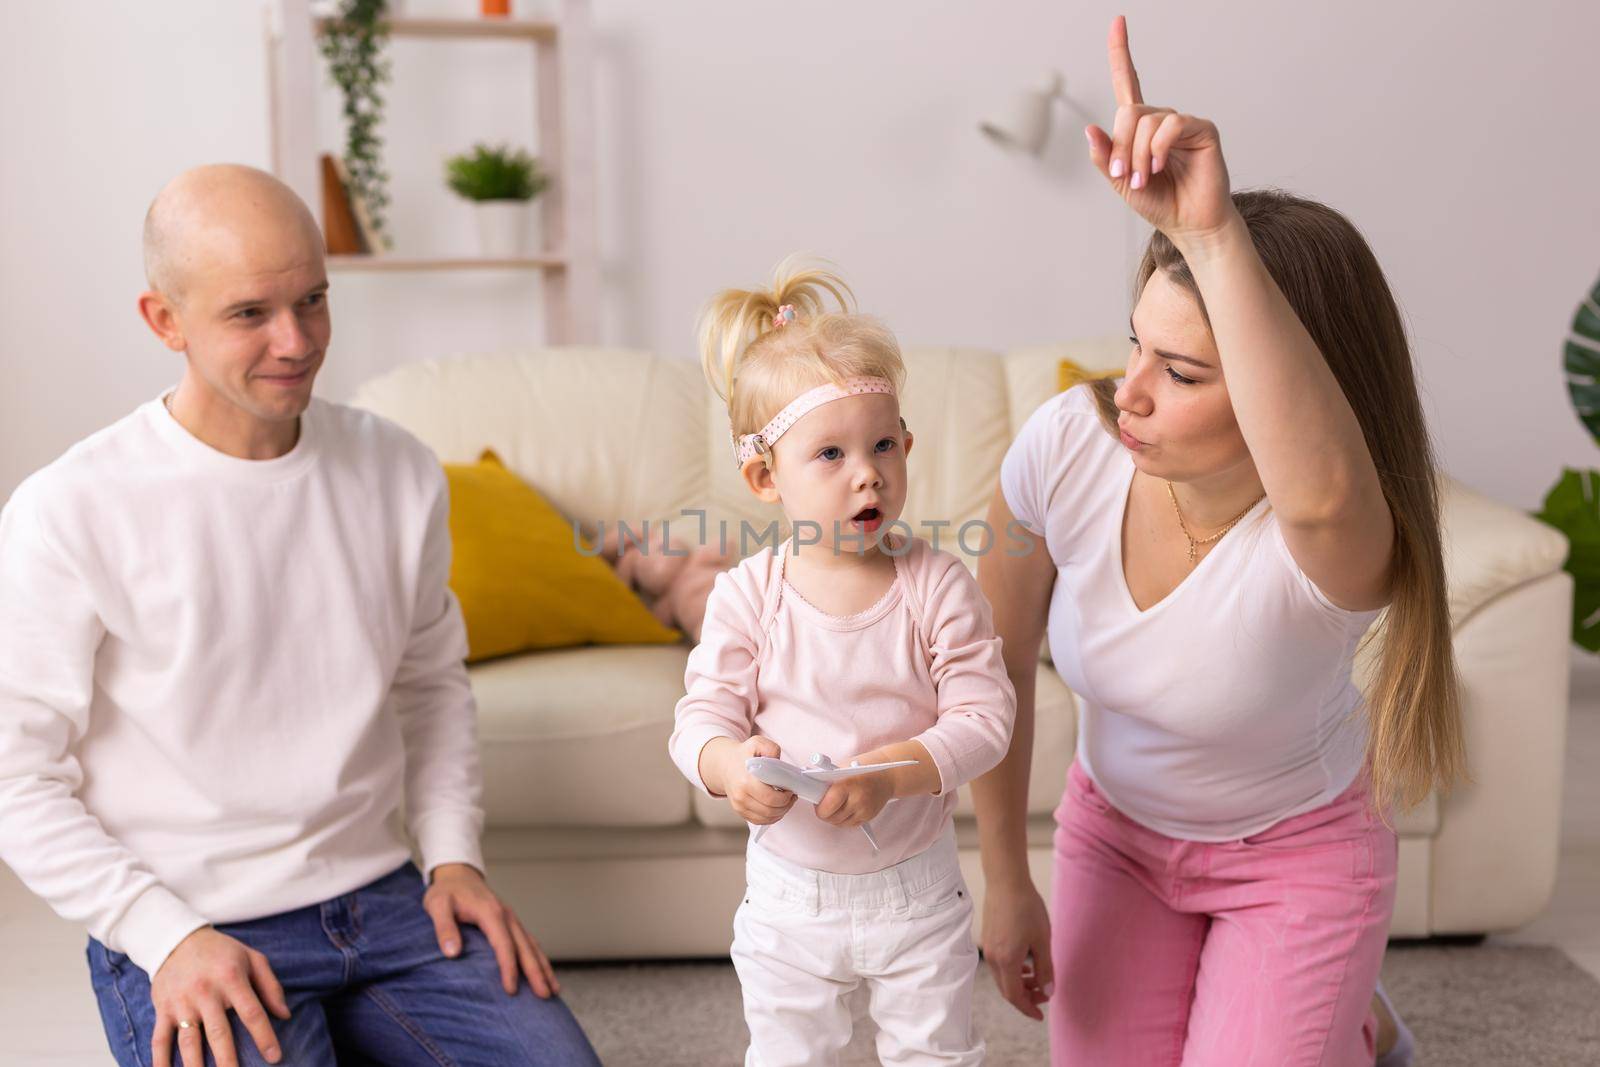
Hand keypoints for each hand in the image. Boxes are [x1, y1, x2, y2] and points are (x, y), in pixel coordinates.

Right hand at [150, 926, 290, 1066]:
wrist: (177, 939)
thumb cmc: (222, 952)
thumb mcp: (252, 958)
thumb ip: (270, 986)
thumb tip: (285, 1015)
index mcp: (232, 979)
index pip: (252, 1013)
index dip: (264, 1037)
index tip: (275, 1057)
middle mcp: (206, 992)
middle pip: (219, 1033)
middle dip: (229, 1060)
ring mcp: (182, 1003)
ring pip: (189, 1041)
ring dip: (195, 1066)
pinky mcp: (163, 1009)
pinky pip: (160, 1039)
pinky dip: (160, 1060)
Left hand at [424, 863, 558, 998]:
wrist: (457, 875)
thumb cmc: (446, 892)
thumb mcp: (437, 906)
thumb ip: (444, 928)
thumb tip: (452, 953)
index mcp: (490, 913)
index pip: (504, 945)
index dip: (509, 968)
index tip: (511, 990)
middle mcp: (506, 916)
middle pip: (525, 948)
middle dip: (536, 972)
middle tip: (545, 996)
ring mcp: (511, 919)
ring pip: (532, 945)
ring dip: (543, 967)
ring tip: (554, 990)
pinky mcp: (511, 923)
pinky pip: (529, 942)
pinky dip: (539, 958)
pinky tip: (544, 972)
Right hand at [716, 736, 800, 824]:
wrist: (725, 765)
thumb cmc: (743, 755)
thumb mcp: (757, 742)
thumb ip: (771, 748)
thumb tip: (778, 761)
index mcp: (746, 780)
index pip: (771, 798)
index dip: (786, 797)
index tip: (791, 789)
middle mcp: (741, 796)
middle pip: (771, 810)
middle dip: (786, 804)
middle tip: (791, 795)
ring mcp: (739, 806)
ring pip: (767, 818)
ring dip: (781, 811)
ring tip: (786, 801)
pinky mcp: (740, 812)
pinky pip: (760, 821)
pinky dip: (772, 817)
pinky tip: (777, 807)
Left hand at [814, 759, 895, 828]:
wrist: (888, 775)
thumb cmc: (862, 768)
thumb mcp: (842, 767)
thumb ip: (826, 777)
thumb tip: (806, 781)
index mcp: (848, 785)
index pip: (826, 806)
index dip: (818, 805)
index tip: (816, 800)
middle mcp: (857, 800)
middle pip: (831, 817)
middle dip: (824, 811)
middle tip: (823, 802)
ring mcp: (864, 811)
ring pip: (839, 823)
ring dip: (833, 816)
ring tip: (834, 804)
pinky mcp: (868, 817)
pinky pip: (849, 824)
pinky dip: (844, 818)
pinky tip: (844, 807)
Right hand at [981, 875, 1053, 1020]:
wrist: (1006, 881)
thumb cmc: (1027, 908)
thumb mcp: (1043, 940)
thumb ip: (1045, 969)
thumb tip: (1048, 991)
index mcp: (1007, 961)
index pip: (1015, 996)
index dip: (1027, 1008)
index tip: (1040, 1014)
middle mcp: (992, 958)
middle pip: (1006, 989)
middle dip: (1025, 997)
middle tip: (1044, 995)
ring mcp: (988, 948)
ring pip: (1002, 977)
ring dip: (1019, 983)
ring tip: (1037, 978)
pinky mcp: (988, 938)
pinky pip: (999, 965)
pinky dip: (1012, 971)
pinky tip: (1026, 963)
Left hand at [1084, 15, 1238, 248]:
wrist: (1188, 224)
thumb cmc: (1158, 201)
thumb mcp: (1120, 182)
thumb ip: (1105, 156)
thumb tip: (1090, 129)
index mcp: (1139, 128)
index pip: (1128, 82)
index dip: (1122, 52)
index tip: (1118, 21)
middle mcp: (1160, 119)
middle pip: (1129, 112)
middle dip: (1121, 146)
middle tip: (1126, 175)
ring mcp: (1182, 122)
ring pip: (1147, 122)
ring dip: (1138, 155)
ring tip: (1146, 178)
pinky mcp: (1202, 129)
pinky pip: (1171, 125)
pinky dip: (1158, 148)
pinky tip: (1160, 166)